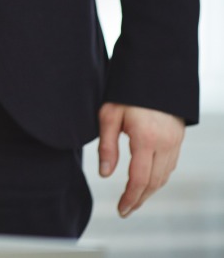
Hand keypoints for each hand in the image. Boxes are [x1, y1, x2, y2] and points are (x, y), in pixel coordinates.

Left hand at [97, 102, 184, 217]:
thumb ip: (107, 146)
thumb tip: (105, 174)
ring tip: (134, 199)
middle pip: (154, 182)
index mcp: (146, 139)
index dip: (130, 197)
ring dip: (150, 191)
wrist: (154, 74)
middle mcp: (165, 143)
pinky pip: (170, 166)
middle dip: (139, 199)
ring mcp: (175, 142)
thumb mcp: (109, 115)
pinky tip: (147, 182)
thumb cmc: (126, 93)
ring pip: (164, 176)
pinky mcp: (178, 139)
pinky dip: (158, 178)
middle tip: (125, 210)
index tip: (121, 209)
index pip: (139, 178)